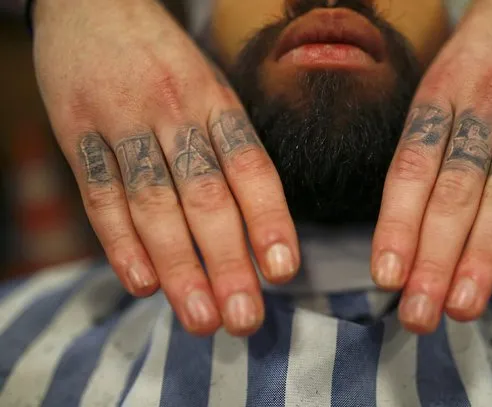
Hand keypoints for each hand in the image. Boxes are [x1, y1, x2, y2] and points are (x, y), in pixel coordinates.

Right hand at [33, 0, 298, 335]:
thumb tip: (257, 225)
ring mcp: (122, 124)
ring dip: (178, 267)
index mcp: (217, 101)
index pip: (251, 167)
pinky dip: (119, 242)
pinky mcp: (76, 133)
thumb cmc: (166, 62)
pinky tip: (142, 283)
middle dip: (228, 262)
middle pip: (206, 197)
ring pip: (154, 205)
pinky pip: (99, 195)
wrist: (94, 4)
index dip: (270, 220)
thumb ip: (228, 147)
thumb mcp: (211, 87)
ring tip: (200, 318)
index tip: (284, 271)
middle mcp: (174, 113)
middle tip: (245, 319)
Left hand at [372, 0, 491, 332]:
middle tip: (418, 315)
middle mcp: (482, 108)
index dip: (398, 225)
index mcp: (437, 98)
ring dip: (482, 257)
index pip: (411, 169)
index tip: (386, 276)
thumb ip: (424, 150)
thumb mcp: (436, 87)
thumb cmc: (476, 60)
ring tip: (462, 307)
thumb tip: (402, 228)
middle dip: (434, 260)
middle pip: (455, 193)